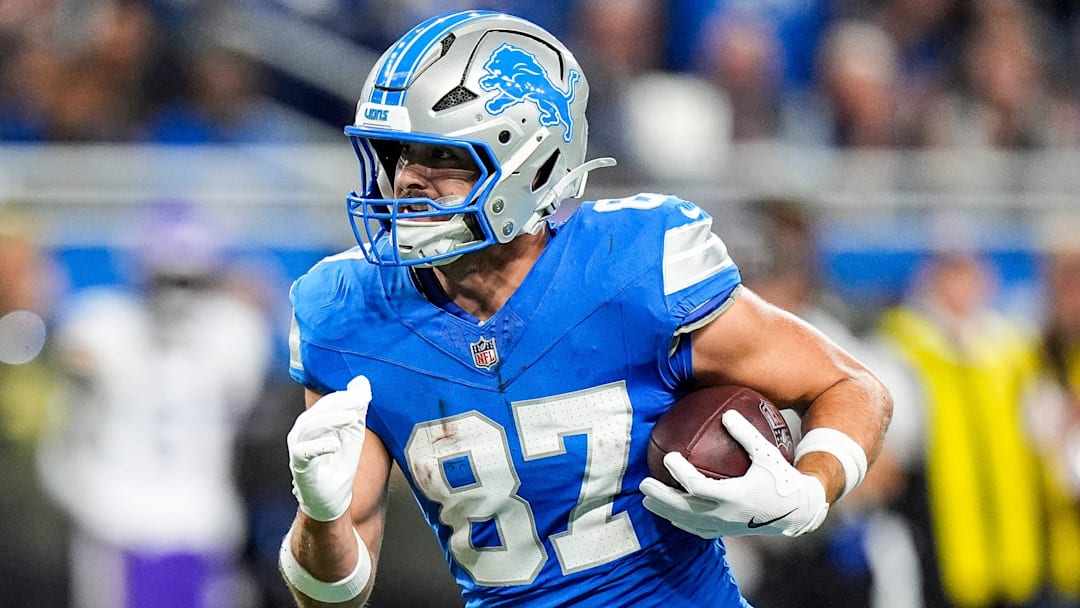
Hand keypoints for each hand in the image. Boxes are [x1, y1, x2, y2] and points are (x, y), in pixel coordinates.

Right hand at [287, 376, 371, 521]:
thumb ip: (358, 408)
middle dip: (340, 404)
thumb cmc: (341, 463)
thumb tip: (361, 380)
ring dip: (332, 420)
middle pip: (318, 411)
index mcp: (314, 420)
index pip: (328, 402)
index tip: (364, 394)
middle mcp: (302, 431)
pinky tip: (335, 444)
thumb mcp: (354, 432)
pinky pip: (303, 452)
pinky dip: (319, 446)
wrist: (334, 498)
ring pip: (310, 427)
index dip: (346, 397)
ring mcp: (299, 447)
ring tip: (352, 418)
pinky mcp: (299, 466)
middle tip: (361, 401)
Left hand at [640, 410, 828, 537]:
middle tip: (643, 484)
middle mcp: (725, 514)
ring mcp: (724, 526)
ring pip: (687, 522)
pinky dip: (681, 521)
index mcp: (733, 496)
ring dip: (665, 510)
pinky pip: (698, 529)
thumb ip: (746, 434)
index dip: (680, 473)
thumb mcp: (767, 454)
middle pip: (684, 508)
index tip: (669, 457)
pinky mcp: (726, 531)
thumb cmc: (783, 480)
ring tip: (646, 500)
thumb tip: (727, 413)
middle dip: (661, 497)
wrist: (798, 511)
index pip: (697, 486)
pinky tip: (670, 513)